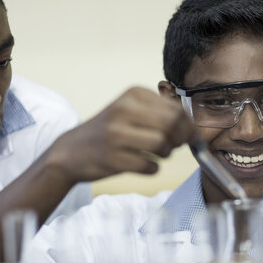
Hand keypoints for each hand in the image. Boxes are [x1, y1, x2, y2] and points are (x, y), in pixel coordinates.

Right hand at [47, 86, 195, 183]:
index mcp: (132, 94)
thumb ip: (159, 112)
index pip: (176, 109)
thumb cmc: (108, 131)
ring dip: (165, 154)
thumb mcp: (130, 110)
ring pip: (162, 145)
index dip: (187, 126)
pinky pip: (150, 166)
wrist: (71, 150)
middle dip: (180, 139)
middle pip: (172, 125)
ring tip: (156, 154)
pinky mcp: (113, 158)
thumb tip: (191, 126)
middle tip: (174, 145)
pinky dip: (152, 168)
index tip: (185, 134)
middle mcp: (123, 110)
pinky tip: (143, 164)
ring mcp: (116, 134)